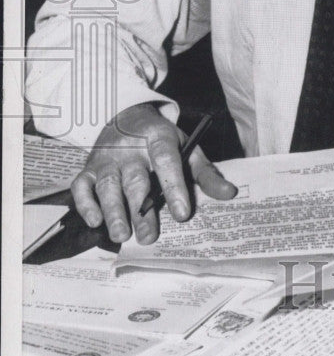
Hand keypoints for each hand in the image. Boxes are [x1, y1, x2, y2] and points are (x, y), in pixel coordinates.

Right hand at [71, 103, 236, 244]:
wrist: (128, 118)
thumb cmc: (162, 142)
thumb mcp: (187, 149)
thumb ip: (206, 174)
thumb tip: (229, 194)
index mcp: (159, 137)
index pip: (167, 161)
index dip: (174, 187)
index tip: (182, 214)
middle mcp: (130, 147)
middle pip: (135, 179)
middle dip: (141, 210)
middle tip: (149, 237)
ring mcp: (106, 158)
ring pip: (107, 185)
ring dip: (113, 211)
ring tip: (121, 236)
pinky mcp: (89, 168)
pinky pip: (82, 186)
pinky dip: (85, 203)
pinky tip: (95, 220)